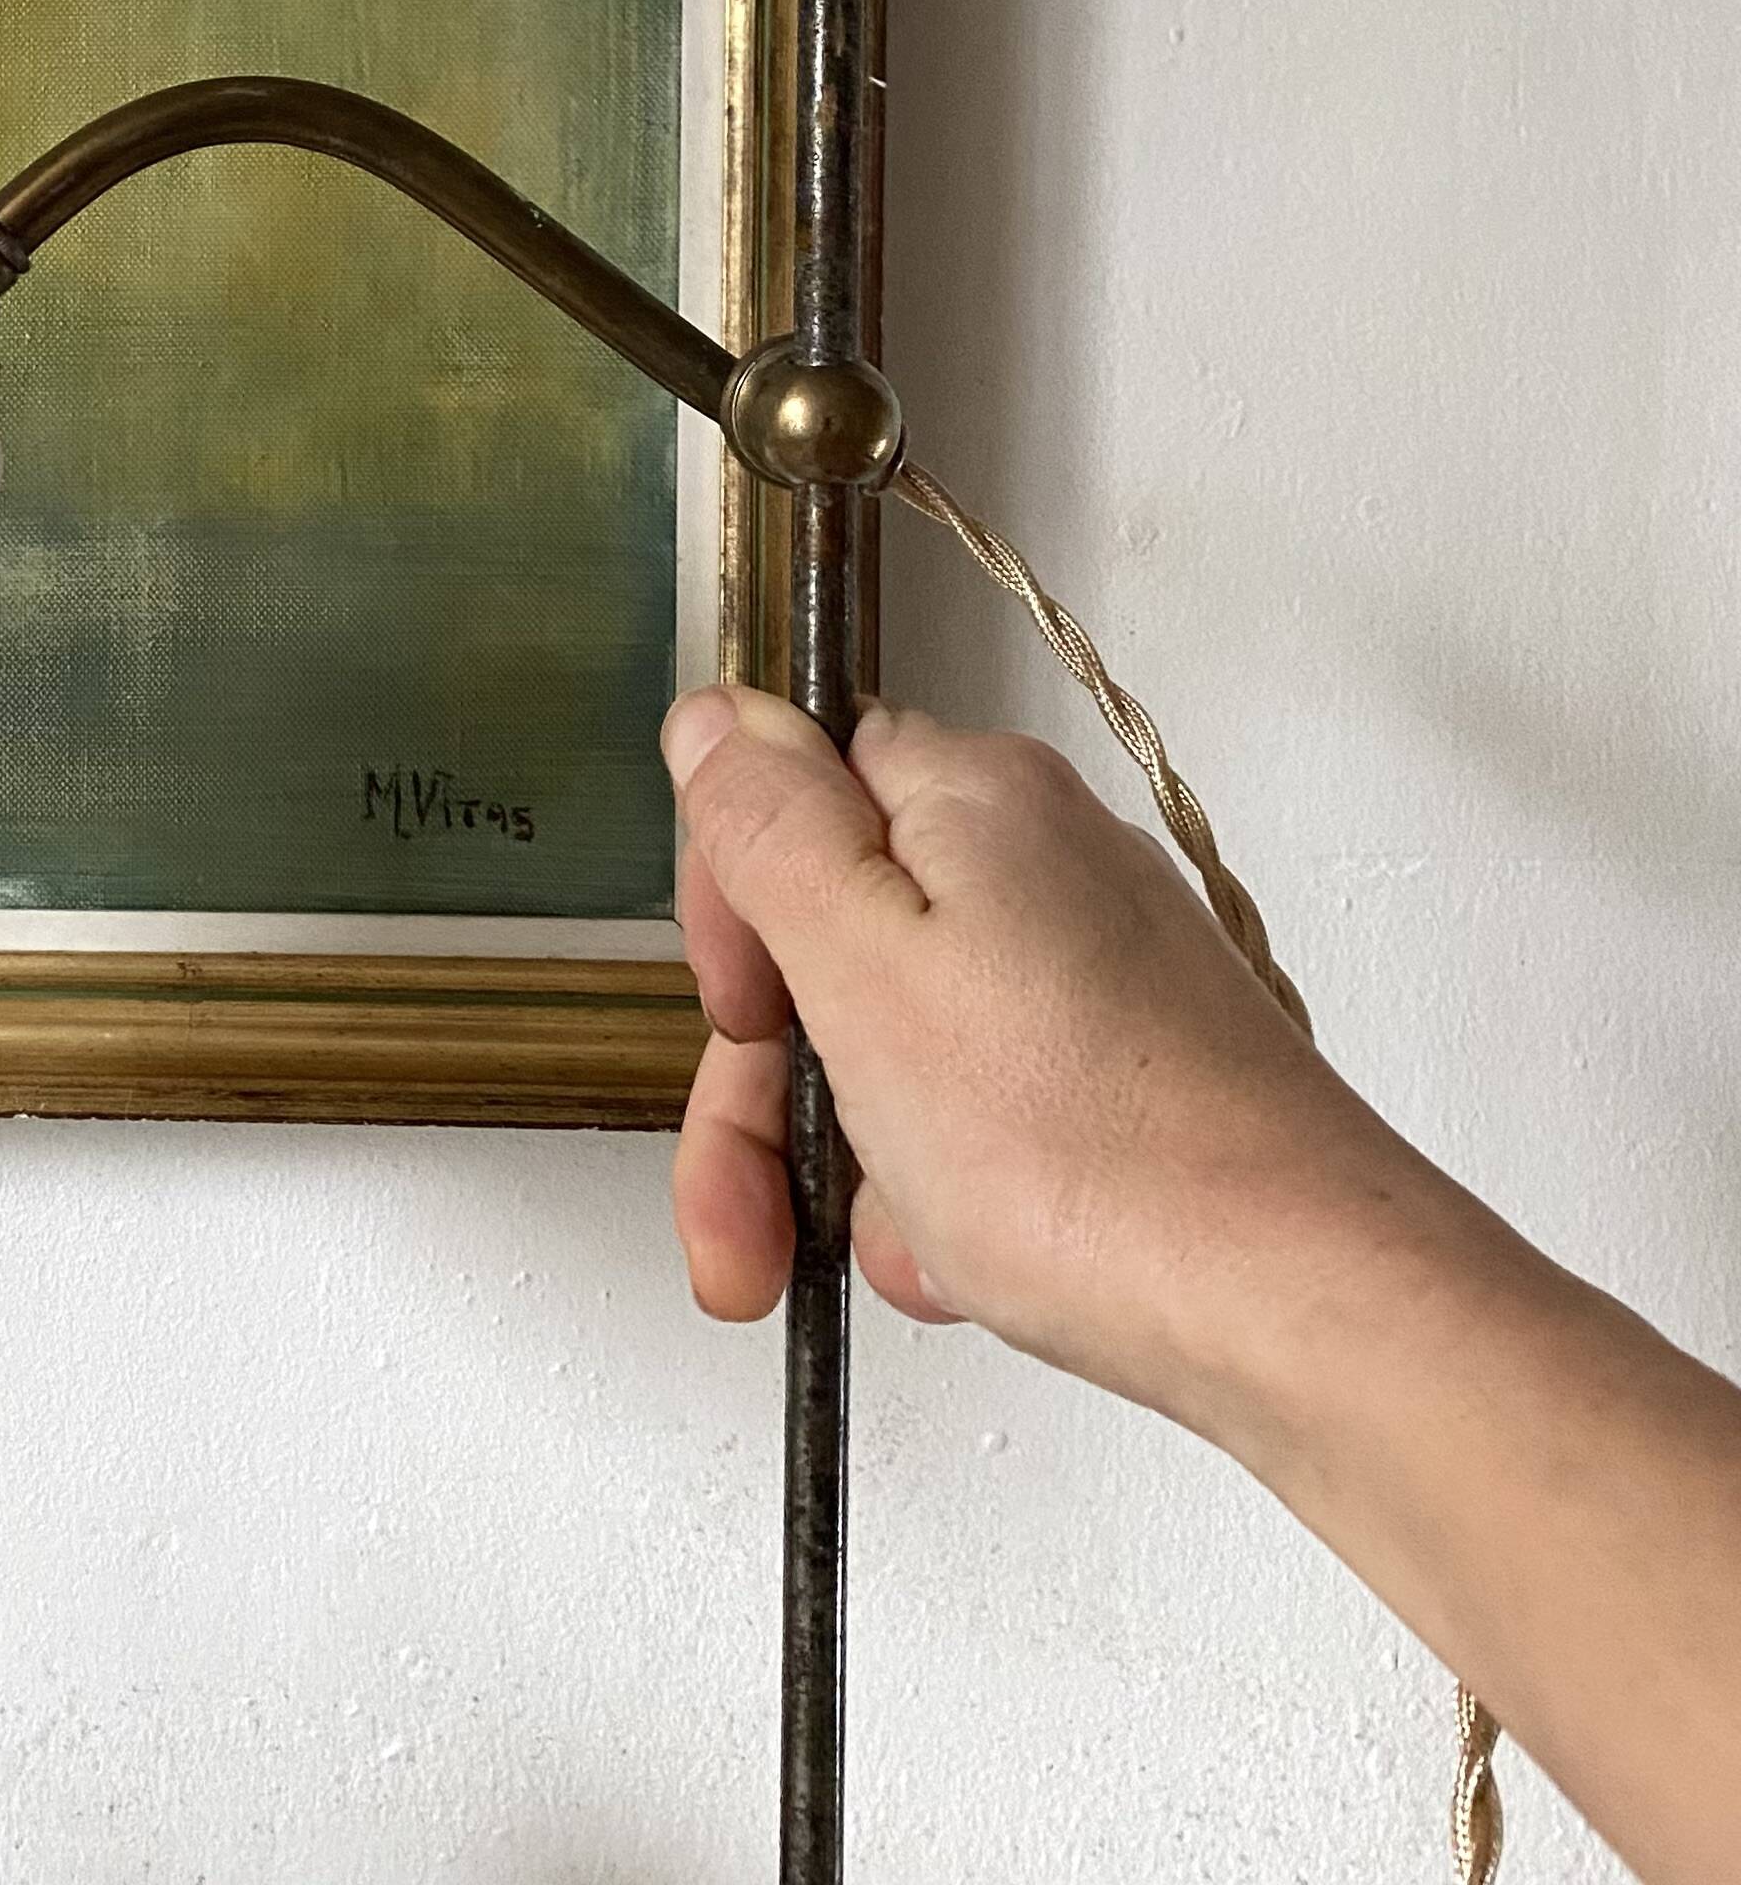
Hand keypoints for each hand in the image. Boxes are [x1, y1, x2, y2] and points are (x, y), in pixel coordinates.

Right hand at [662, 685, 1421, 1427]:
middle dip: (767, 1086)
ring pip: (898, 1043)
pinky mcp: (1131, 1069)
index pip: (787, 798)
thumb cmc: (1095, 1157)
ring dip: (853, 1159)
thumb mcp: (862, 970)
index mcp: (971, 800)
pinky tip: (968, 1260)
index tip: (743, 1020)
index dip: (735, 921)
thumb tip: (713, 713)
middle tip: (749, 1215)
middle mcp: (1040, 862)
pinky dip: (951, 1192)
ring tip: (896, 1252)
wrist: (1308, 1309)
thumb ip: (769, 825)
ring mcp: (1092, 971)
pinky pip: (983, 1113)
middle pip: (831, 939)